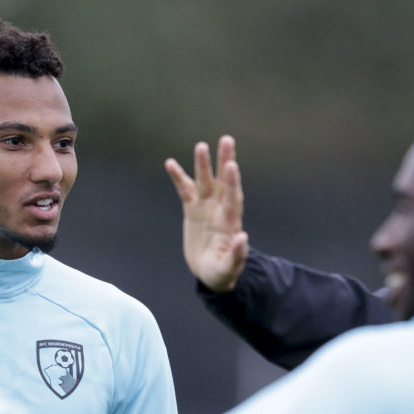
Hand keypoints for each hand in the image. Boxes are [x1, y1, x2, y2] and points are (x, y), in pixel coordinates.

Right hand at [165, 135, 248, 292]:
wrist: (211, 273)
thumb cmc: (223, 273)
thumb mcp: (229, 269)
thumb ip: (237, 254)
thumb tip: (243, 237)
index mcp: (230, 222)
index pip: (232, 198)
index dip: (232, 182)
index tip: (231, 165)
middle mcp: (219, 210)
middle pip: (222, 182)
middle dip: (224, 161)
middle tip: (227, 140)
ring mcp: (206, 208)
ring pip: (204, 182)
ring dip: (202, 164)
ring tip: (201, 146)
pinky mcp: (192, 210)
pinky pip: (184, 190)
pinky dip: (178, 177)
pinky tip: (170, 163)